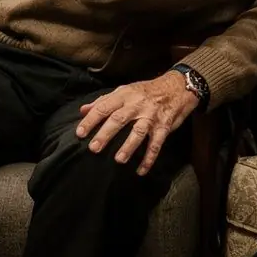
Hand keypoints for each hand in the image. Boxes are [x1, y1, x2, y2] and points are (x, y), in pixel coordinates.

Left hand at [75, 70, 198, 174]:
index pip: (104, 106)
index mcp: (125, 95)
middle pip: (119, 119)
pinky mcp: (164, 126)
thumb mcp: (125, 90)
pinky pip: (156, 144)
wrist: (177, 86)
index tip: (79, 133)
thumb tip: (83, 110)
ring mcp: (151, 116)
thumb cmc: (146, 91)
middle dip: (106, 134)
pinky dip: (149, 158)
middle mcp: (137, 104)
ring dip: (129, 146)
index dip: (91, 119)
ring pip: (138, 132)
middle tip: (94, 148)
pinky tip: (141, 170)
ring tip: (119, 160)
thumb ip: (104, 100)